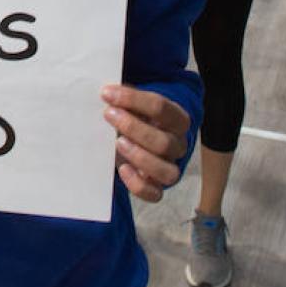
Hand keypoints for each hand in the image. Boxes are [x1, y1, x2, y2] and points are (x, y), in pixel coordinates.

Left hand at [102, 84, 191, 203]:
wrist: (138, 140)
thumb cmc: (135, 118)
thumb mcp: (134, 105)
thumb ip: (125, 99)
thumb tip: (106, 92)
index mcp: (177, 119)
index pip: (162, 108)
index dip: (133, 99)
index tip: (106, 93)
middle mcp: (179, 145)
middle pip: (164, 142)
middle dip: (133, 128)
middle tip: (108, 115)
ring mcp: (170, 168)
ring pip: (167, 172)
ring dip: (140, 157)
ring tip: (118, 143)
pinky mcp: (157, 187)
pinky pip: (155, 194)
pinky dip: (138, 185)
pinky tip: (123, 169)